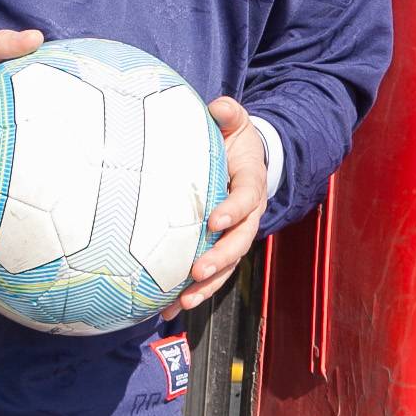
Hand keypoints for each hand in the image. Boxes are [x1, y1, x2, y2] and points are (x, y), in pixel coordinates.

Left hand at [165, 97, 266, 319]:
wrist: (247, 161)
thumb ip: (230, 114)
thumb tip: (219, 106)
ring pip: (225, 267)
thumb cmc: (236, 142)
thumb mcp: (236, 123)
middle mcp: (246, 217)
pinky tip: (165, 309)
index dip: (233, 211)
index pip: (245, 201)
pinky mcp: (218, 249)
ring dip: (206, 287)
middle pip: (238, 244)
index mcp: (250, 187)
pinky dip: (190, 292)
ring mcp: (233, 237)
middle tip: (197, 271)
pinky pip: (208, 275)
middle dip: (219, 260)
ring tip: (183, 301)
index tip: (215, 220)